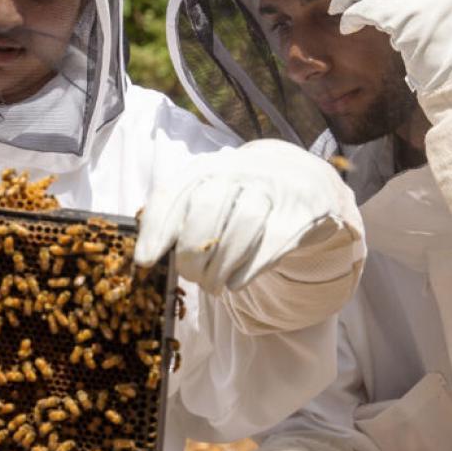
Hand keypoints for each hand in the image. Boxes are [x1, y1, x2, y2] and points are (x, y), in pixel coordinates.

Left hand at [134, 140, 352, 293]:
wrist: (307, 183)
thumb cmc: (244, 197)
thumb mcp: (212, 194)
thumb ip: (183, 214)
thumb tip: (147, 255)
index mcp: (209, 166)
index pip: (173, 192)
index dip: (155, 229)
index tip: (144, 261)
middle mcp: (241, 170)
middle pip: (206, 209)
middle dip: (190, 253)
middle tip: (189, 276)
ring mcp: (275, 189)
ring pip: (239, 228)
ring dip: (219, 268)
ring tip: (212, 285)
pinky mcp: (301, 214)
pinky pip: (268, 247)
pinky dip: (245, 272)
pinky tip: (235, 282)